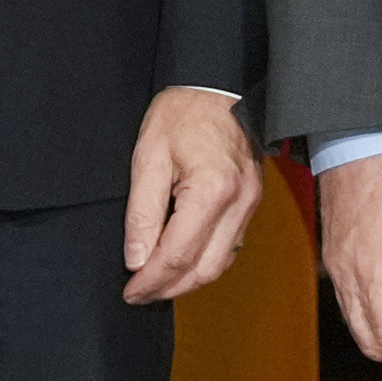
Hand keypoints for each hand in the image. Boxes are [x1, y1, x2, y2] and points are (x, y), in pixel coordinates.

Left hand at [120, 87, 263, 306]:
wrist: (217, 86)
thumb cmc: (182, 113)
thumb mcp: (148, 158)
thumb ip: (142, 213)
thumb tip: (136, 258)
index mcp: (212, 191)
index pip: (177, 254)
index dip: (150, 279)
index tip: (130, 290)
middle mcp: (238, 203)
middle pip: (203, 269)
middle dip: (168, 288)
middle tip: (139, 294)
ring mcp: (250, 205)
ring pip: (220, 264)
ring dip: (187, 281)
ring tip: (156, 283)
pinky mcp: (252, 203)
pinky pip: (230, 247)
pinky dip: (204, 263)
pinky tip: (181, 263)